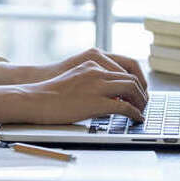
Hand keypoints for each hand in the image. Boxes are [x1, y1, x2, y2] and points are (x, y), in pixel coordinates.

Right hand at [0, 60, 146, 124]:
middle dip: (142, 91)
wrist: (35, 99)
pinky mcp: (96, 102)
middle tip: (144, 102)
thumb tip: (110, 94)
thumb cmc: (51, 93)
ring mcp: (96, 84)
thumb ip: (93, 80)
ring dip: (141, 101)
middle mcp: (97, 69)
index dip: (137, 79)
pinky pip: (124, 107)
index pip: (125, 65)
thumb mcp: (75, 78)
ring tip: (141, 110)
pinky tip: (136, 118)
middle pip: (131, 77)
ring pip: (131, 88)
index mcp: (92, 61)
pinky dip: (134, 113)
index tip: (140, 89)